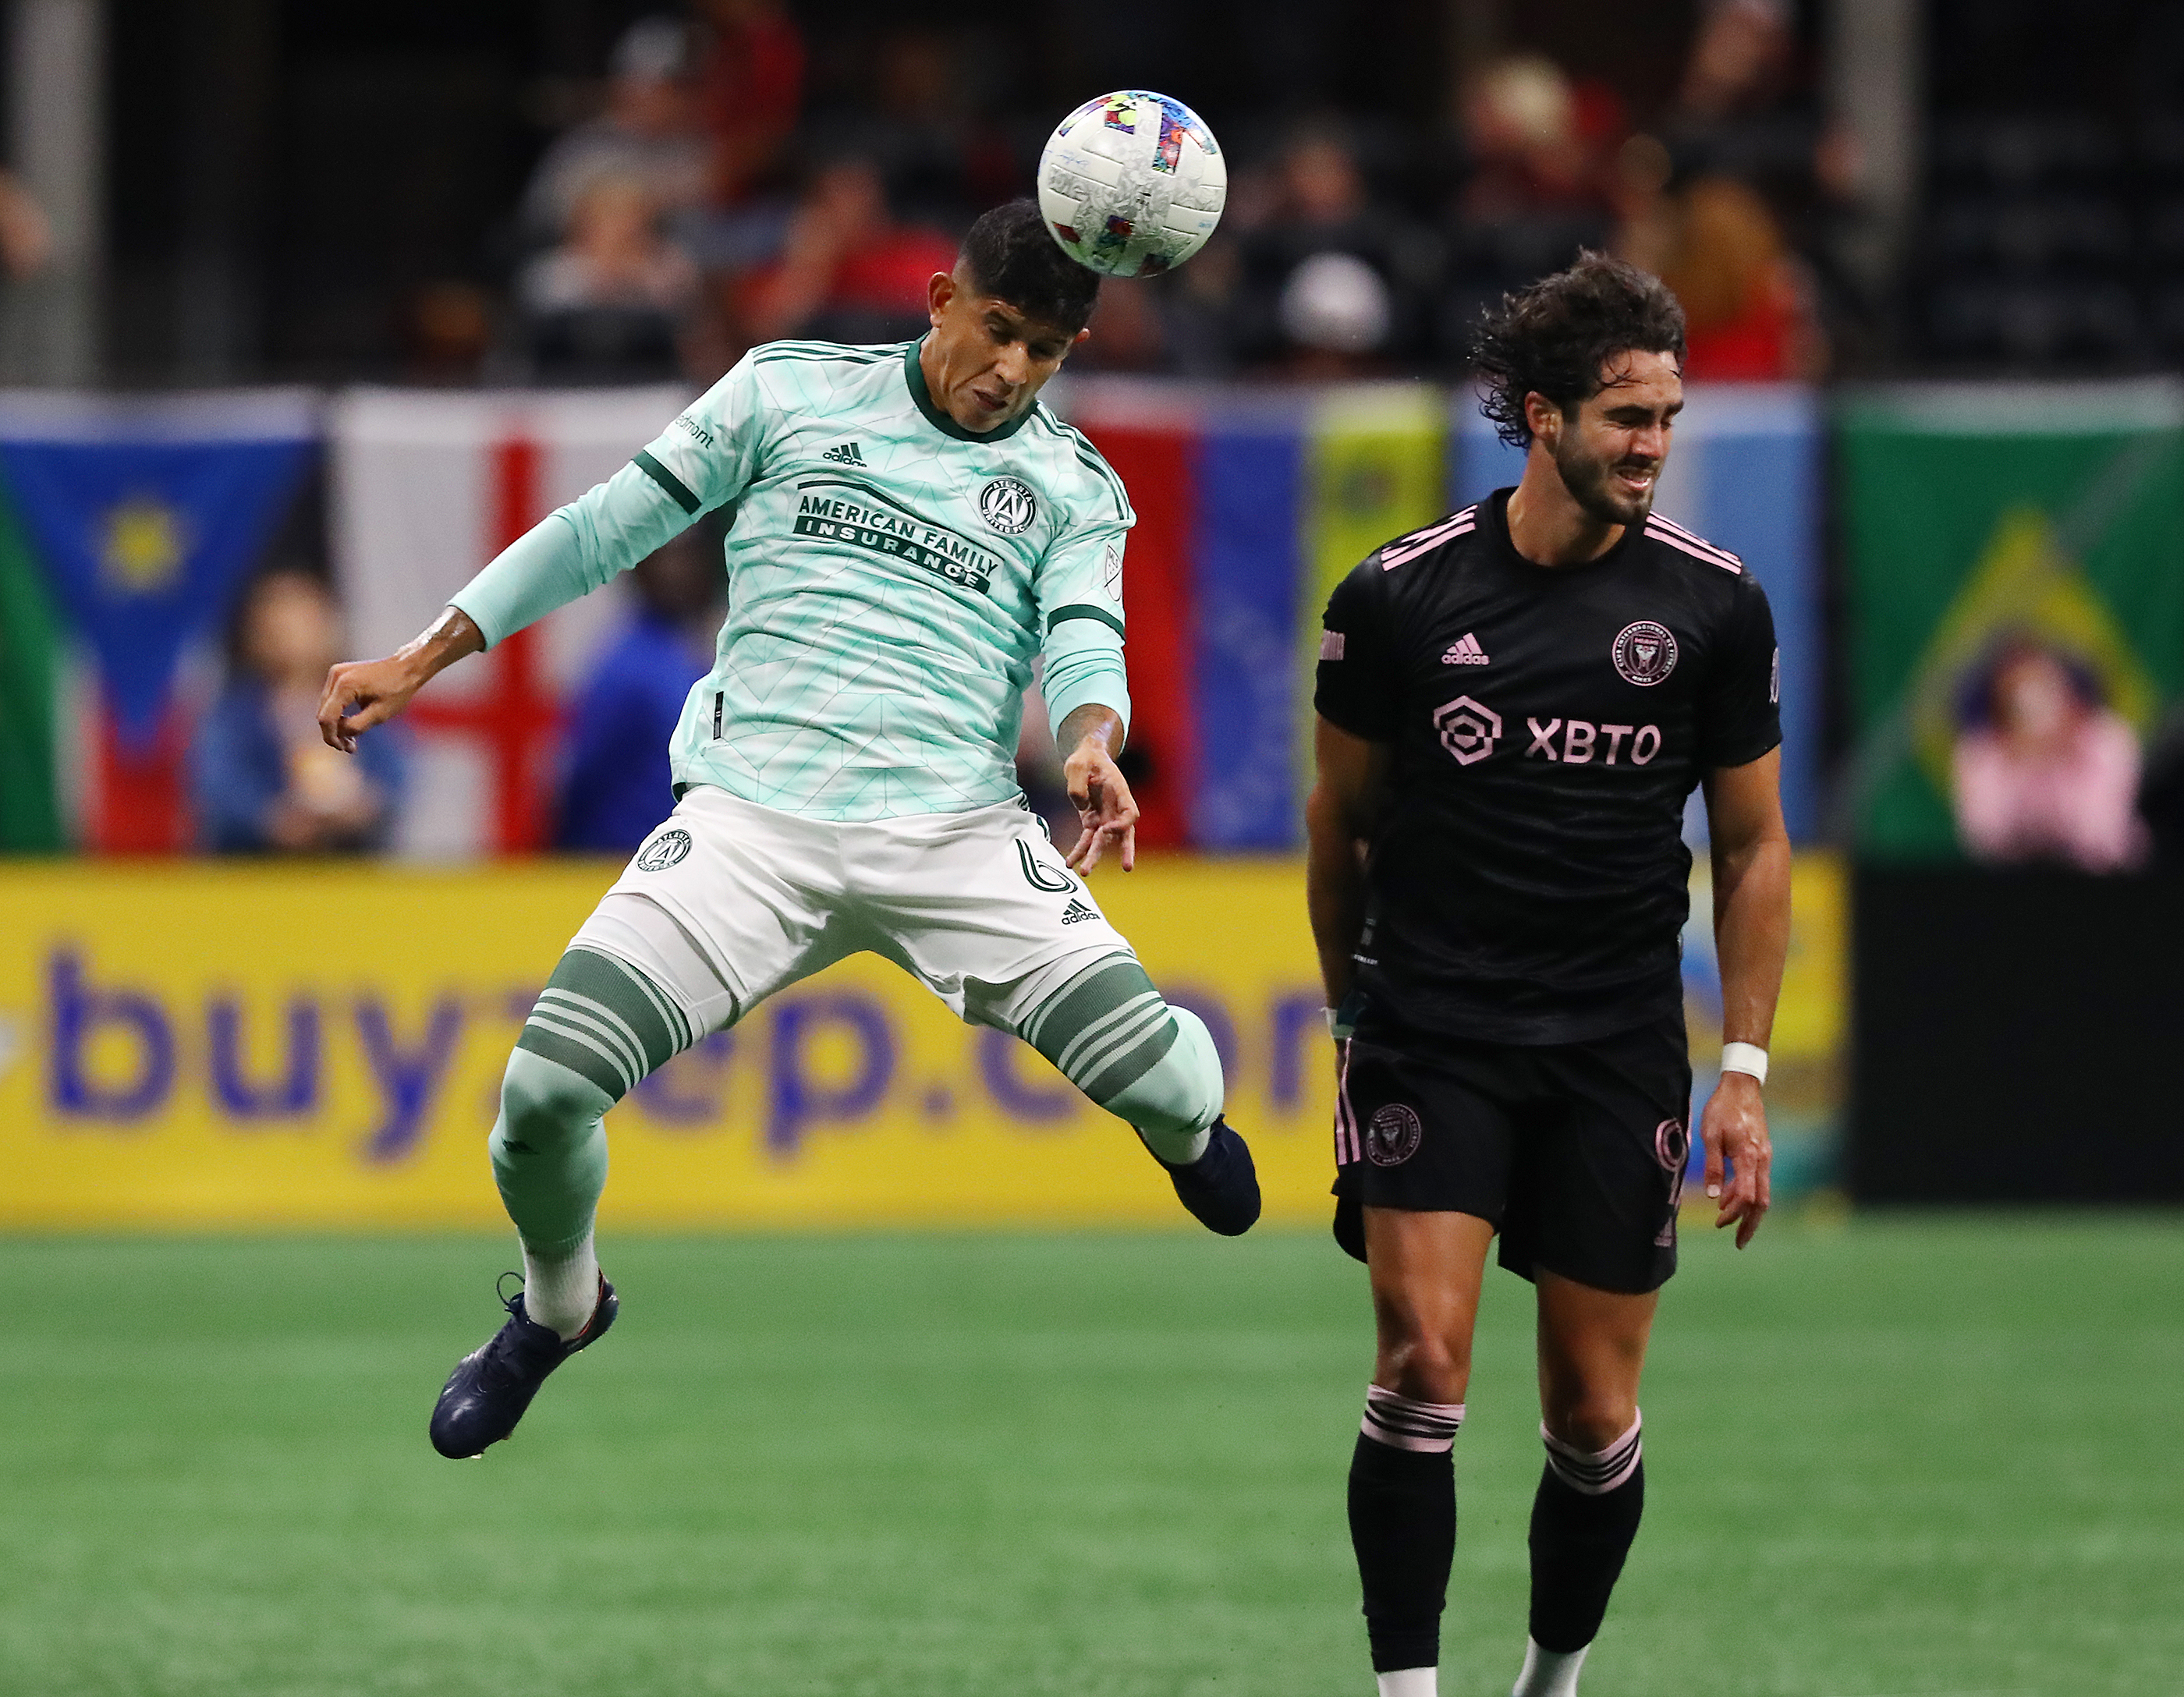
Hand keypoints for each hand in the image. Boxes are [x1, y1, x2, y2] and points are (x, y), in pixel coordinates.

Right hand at [317, 606, 482, 751]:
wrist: (406, 667)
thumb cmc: (397, 690)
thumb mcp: (380, 714)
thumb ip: (356, 726)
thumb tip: (339, 734)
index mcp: (345, 685)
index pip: (326, 718)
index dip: (331, 737)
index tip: (344, 749)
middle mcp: (336, 676)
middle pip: (323, 713)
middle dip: (335, 733)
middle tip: (350, 748)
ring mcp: (336, 673)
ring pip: (326, 708)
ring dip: (336, 724)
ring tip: (352, 741)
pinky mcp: (339, 675)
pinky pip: (332, 700)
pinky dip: (339, 713)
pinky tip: (350, 724)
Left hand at [1062, 734, 1137, 873]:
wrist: (1085, 758)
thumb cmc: (1085, 758)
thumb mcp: (1077, 764)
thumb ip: (1078, 784)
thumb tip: (1081, 804)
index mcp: (1119, 791)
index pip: (1130, 813)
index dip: (1123, 824)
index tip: (1108, 828)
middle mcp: (1115, 807)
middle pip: (1124, 833)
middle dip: (1125, 851)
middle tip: (1127, 867)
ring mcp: (1104, 816)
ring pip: (1103, 841)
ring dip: (1094, 857)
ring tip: (1085, 872)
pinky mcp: (1091, 821)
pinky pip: (1086, 839)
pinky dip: (1078, 851)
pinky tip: (1070, 863)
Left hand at [1700, 1070, 1770, 1248]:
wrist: (1742, 1087)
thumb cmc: (1722, 1109)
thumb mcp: (1710, 1135)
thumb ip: (1713, 1166)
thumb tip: (1714, 1197)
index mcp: (1748, 1156)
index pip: (1746, 1196)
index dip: (1734, 1214)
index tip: (1719, 1223)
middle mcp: (1762, 1160)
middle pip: (1762, 1201)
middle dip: (1751, 1224)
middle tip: (1739, 1243)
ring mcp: (1765, 1157)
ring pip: (1762, 1192)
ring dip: (1748, 1211)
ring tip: (1727, 1222)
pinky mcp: (1762, 1153)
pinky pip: (1758, 1180)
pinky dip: (1747, 1194)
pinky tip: (1730, 1197)